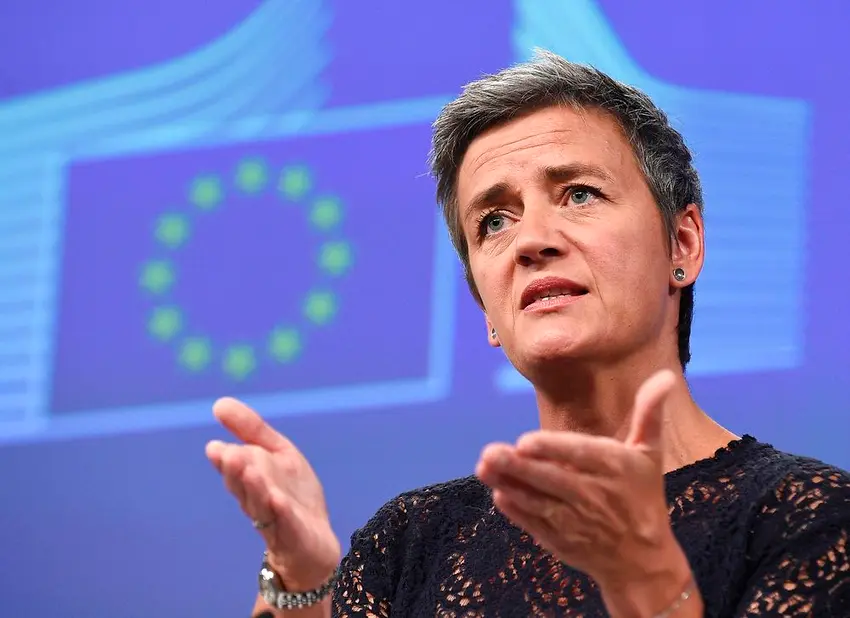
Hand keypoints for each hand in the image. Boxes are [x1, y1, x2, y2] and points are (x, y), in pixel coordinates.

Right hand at [206, 398, 340, 589]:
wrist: (313, 543)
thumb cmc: (291, 495)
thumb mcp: (277, 454)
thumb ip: (251, 430)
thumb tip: (219, 403)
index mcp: (251, 480)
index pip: (234, 469)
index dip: (226, 460)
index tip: (216, 447)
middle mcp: (258, 501)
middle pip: (244, 487)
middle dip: (237, 472)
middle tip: (230, 455)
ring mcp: (275, 521)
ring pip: (261, 505)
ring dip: (255, 488)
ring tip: (250, 470)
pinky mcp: (294, 536)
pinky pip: (286, 525)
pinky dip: (281, 513)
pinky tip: (277, 499)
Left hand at [475, 370, 692, 599]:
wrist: (642, 560)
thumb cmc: (643, 495)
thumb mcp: (650, 453)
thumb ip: (649, 413)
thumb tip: (665, 375)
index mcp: (616, 468)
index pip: (580, 455)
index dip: (552, 448)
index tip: (524, 441)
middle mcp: (595, 495)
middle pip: (552, 479)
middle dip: (519, 467)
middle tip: (490, 452)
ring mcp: (575, 521)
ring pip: (538, 501)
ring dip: (509, 485)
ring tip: (483, 467)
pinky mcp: (560, 540)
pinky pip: (535, 524)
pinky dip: (516, 512)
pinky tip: (498, 494)